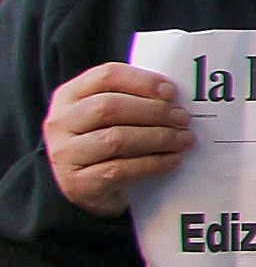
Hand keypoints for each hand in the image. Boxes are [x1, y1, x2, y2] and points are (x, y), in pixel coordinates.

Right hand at [43, 64, 191, 216]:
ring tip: (183, 139)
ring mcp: (65, 154)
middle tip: (182, 118)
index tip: (171, 91)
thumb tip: (172, 95)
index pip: (105, 76)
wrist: (87, 190)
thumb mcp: (107, 116)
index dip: (142, 81)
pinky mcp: (78, 183)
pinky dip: (152, 164)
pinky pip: (120, 170)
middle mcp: (61, 123)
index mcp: (69, 96)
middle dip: (153, 111)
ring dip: (158, 137)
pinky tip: (172, 160)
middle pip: (109, 107)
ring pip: (116, 139)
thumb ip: (131, 99)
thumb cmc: (104, 143)